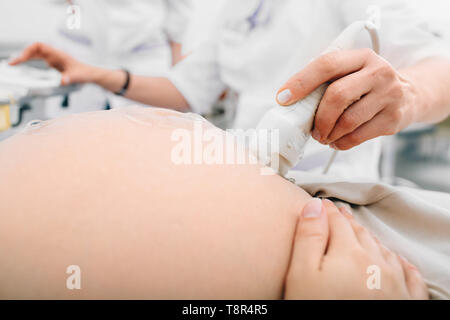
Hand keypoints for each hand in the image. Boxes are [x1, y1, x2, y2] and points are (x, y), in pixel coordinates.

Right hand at [9, 42, 94, 84]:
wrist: (91, 74)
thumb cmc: (86, 73)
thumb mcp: (79, 77)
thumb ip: (71, 78)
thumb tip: (63, 81)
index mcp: (58, 54)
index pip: (40, 46)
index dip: (29, 50)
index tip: (22, 58)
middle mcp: (54, 55)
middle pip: (34, 50)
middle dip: (23, 55)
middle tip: (12, 64)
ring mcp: (54, 59)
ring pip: (36, 54)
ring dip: (25, 58)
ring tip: (14, 65)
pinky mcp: (54, 64)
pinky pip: (39, 60)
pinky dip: (30, 62)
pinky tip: (25, 67)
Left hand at [276, 49, 419, 149]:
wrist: (409, 95)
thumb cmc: (366, 85)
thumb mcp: (351, 73)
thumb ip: (325, 81)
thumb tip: (288, 101)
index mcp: (361, 56)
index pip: (326, 65)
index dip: (301, 82)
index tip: (282, 98)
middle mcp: (378, 72)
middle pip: (337, 96)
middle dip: (318, 118)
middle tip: (312, 130)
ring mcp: (389, 95)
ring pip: (347, 121)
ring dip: (328, 134)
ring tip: (323, 136)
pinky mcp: (393, 119)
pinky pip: (357, 137)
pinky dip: (341, 143)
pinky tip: (337, 141)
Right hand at [284, 198, 427, 299]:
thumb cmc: (319, 310)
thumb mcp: (302, 274)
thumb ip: (308, 237)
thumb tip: (314, 206)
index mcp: (350, 253)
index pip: (337, 222)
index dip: (327, 211)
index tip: (323, 204)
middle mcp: (377, 263)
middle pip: (359, 233)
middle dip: (347, 221)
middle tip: (339, 213)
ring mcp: (395, 283)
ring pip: (382, 248)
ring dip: (369, 236)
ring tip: (360, 231)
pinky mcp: (406, 302)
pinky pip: (408, 274)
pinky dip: (400, 262)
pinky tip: (397, 260)